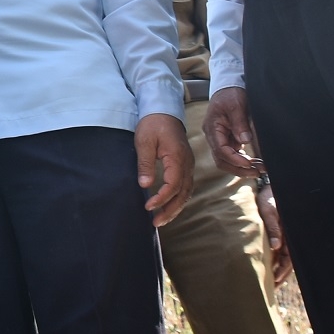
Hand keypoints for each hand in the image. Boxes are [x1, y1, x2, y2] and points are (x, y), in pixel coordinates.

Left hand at [135, 112, 193, 226]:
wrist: (164, 111)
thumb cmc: (153, 124)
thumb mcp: (144, 141)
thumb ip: (145, 163)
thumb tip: (145, 185)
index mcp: (177, 157)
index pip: (173, 184)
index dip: (161, 198)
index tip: (148, 206)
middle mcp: (187, 163)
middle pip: (183, 193)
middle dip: (171, 210)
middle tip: (156, 222)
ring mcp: (188, 164)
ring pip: (186, 192)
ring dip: (175, 207)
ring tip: (162, 219)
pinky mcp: (185, 165)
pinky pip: (186, 186)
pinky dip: (178, 199)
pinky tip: (169, 206)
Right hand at [206, 86, 265, 178]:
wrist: (229, 86)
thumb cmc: (230, 93)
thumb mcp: (236, 104)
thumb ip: (240, 122)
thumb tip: (245, 140)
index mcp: (212, 128)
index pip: (221, 150)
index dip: (235, 159)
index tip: (249, 164)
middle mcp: (214, 136)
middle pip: (222, 160)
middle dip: (239, 169)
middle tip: (257, 172)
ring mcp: (221, 139)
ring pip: (228, 160)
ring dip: (243, 167)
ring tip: (260, 169)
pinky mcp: (229, 139)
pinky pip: (235, 154)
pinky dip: (245, 160)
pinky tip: (257, 163)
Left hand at [256, 181, 292, 286]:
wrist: (268, 187)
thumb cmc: (269, 198)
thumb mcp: (270, 211)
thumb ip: (273, 228)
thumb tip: (276, 247)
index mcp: (290, 233)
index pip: (289, 257)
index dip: (283, 270)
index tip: (275, 280)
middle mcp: (290, 236)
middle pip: (289, 261)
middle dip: (282, 274)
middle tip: (273, 287)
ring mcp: (286, 235)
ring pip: (286, 257)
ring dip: (280, 269)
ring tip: (272, 282)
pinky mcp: (281, 232)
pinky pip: (281, 250)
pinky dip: (278, 260)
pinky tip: (272, 267)